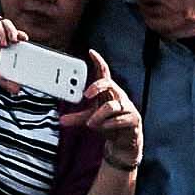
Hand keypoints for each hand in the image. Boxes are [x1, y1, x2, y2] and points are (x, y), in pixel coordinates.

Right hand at [0, 17, 25, 85]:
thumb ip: (5, 82)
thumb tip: (18, 90)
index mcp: (1, 45)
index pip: (13, 34)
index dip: (20, 35)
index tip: (26, 40)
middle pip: (7, 24)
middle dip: (14, 30)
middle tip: (18, 40)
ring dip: (5, 32)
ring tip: (7, 44)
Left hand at [60, 51, 142, 168]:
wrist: (124, 141)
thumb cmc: (108, 123)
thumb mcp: (90, 118)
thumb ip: (76, 118)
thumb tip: (61, 120)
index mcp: (108, 92)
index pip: (105, 72)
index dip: (99, 61)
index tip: (91, 52)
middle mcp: (118, 96)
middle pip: (108, 83)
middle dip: (96, 87)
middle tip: (85, 95)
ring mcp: (126, 107)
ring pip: (111, 106)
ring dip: (98, 115)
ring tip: (90, 123)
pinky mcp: (133, 119)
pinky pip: (120, 119)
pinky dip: (109, 124)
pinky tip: (103, 127)